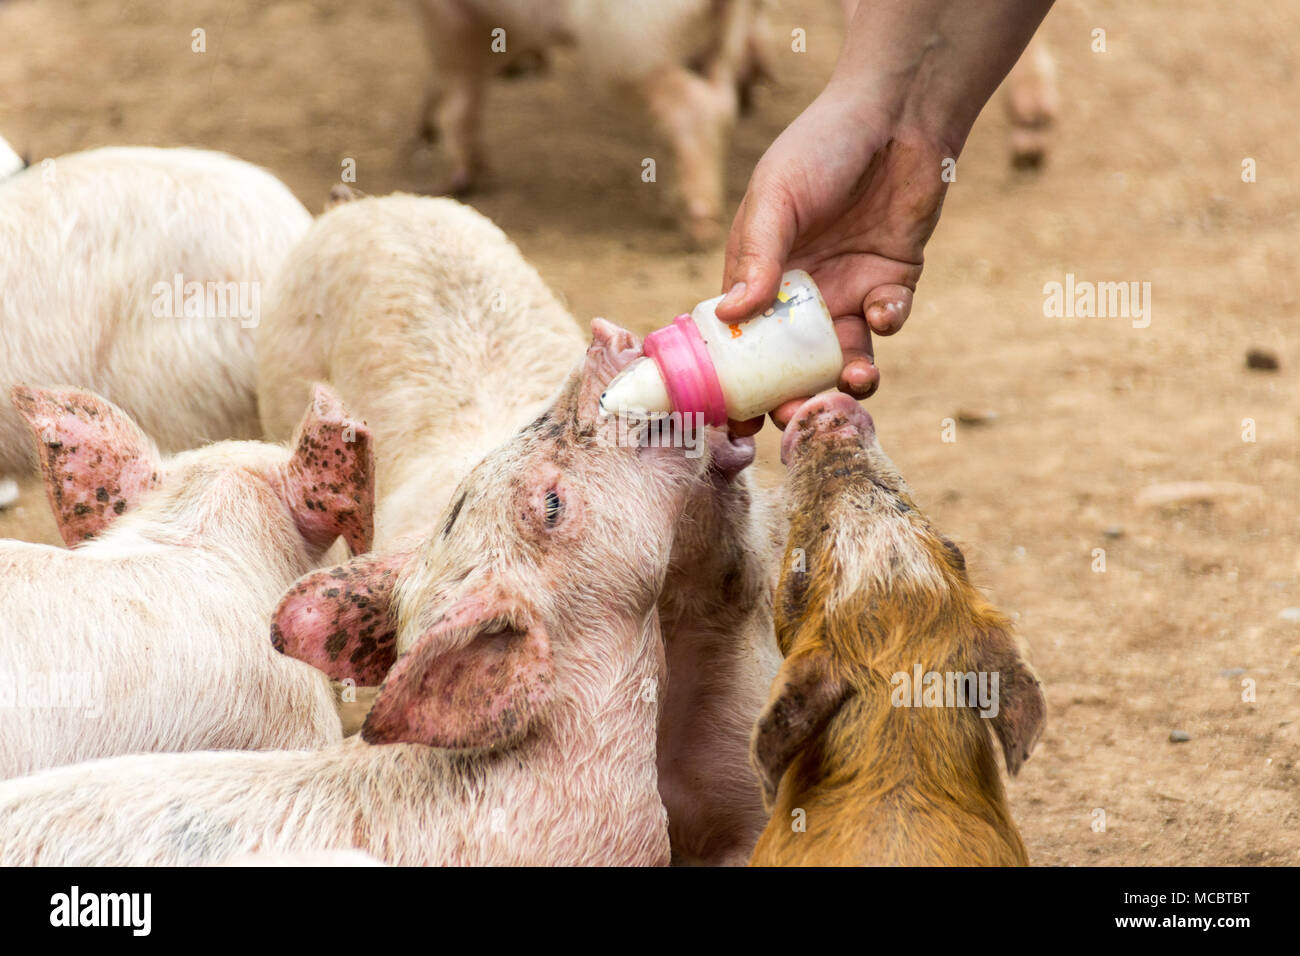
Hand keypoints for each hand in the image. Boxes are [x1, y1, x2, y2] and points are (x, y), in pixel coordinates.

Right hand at [716, 89, 951, 434]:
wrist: (896, 115)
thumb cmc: (820, 146)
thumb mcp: (776, 196)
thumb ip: (757, 255)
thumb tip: (733, 315)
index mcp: (757, 274)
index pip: (740, 341)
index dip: (736, 382)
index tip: (736, 418)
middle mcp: (799, 291)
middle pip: (790, 362)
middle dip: (795, 396)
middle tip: (800, 415)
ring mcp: (845, 289)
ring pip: (842, 355)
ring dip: (846, 377)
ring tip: (854, 381)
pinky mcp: (890, 282)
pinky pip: (886, 322)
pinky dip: (886, 324)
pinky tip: (882, 308)